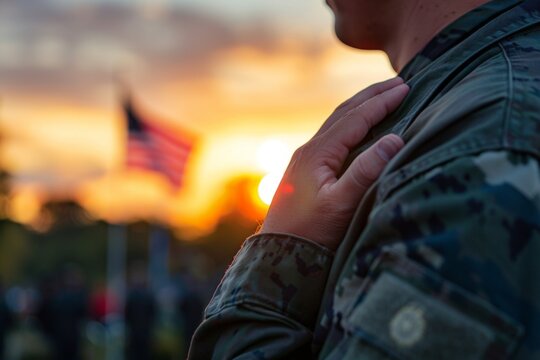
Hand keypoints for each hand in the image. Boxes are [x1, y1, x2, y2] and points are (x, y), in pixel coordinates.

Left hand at [260, 77, 408, 249]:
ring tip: (381, 98)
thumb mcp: (342, 204)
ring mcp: (305, 160)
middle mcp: (309, 150)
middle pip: (344, 113)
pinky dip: (350, 125)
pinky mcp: (305, 171)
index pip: (355, 118)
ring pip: (336, 124)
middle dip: (371, 96)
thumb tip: (395, 138)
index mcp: (318, 153)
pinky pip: (331, 137)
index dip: (381, 102)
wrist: (278, 253)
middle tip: (399, 83)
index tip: (406, 88)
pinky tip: (357, 130)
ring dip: (360, 108)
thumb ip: (366, 171)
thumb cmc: (311, 232)